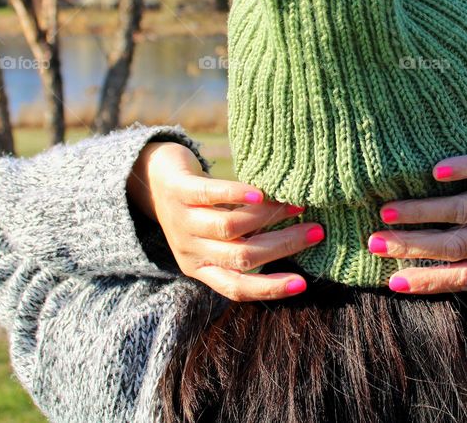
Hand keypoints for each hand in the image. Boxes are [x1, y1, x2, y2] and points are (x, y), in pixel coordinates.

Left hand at [126, 142, 323, 300]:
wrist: (151, 177)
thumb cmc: (197, 210)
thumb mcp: (215, 237)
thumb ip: (246, 243)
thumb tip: (297, 244)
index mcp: (201, 267)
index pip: (237, 288)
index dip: (270, 289)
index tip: (303, 283)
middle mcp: (189, 249)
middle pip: (241, 257)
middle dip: (283, 246)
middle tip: (315, 231)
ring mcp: (182, 220)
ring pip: (230, 228)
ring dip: (269, 217)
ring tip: (295, 204)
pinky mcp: (178, 191)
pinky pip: (209, 196)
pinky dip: (236, 195)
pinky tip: (260, 193)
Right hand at [367, 141, 466, 293]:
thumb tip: (432, 268)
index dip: (430, 280)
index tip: (393, 282)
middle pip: (458, 244)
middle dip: (413, 246)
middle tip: (375, 242)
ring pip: (464, 209)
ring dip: (422, 211)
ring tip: (387, 211)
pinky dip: (462, 170)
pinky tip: (436, 172)